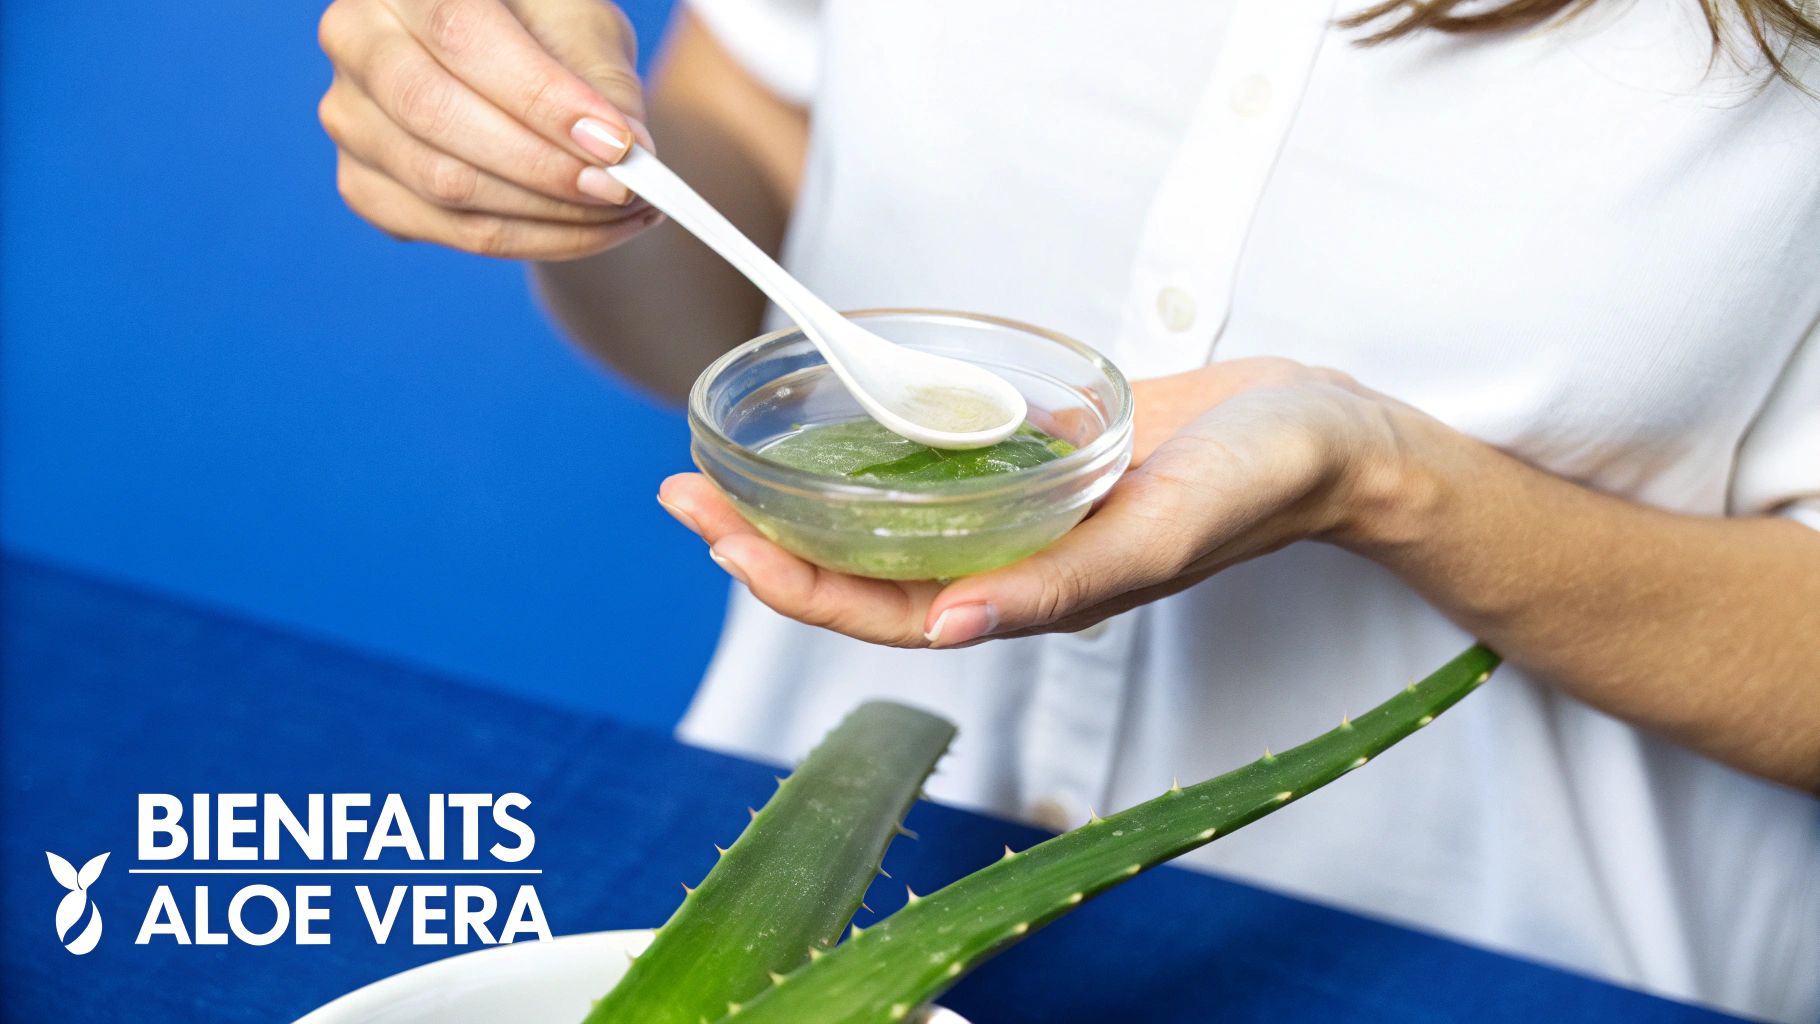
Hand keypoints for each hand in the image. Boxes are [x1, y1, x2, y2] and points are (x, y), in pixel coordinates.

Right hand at [317, 0, 660, 258]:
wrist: (510, 72)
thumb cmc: (546, 34)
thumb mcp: (581, 28)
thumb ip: (602, 84)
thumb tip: (628, 156)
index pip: (463, 36)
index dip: (541, 98)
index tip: (618, 144)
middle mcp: (356, 38)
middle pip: (436, 114)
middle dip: (545, 166)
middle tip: (623, 190)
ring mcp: (349, 116)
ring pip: (444, 184)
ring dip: (548, 214)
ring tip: (624, 211)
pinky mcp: (363, 184)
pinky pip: (450, 232)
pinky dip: (532, 240)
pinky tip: (589, 230)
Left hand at [658, 358, 1420, 647]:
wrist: (1321, 429)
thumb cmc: (1258, 483)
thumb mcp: (1161, 531)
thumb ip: (1064, 586)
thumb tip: (951, 626)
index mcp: (1030, 598)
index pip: (878, 613)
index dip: (788, 582)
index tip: (714, 530)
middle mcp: (1011, 566)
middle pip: (861, 574)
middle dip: (767, 541)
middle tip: (684, 492)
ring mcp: (1019, 517)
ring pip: (889, 527)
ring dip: (806, 501)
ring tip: (728, 463)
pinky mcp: (1037, 465)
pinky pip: (936, 473)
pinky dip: (873, 457)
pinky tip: (827, 428)